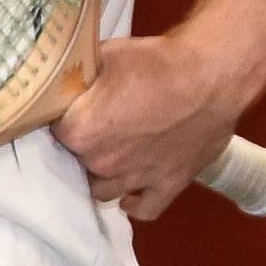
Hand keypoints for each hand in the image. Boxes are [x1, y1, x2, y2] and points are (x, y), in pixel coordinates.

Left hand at [46, 30, 257, 219]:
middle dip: (85, 146)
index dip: (63, 121)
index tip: (71, 111)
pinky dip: (136, 204)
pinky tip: (131, 194)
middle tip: (99, 126)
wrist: (213, 74)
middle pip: (78, 162)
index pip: (53, 133)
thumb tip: (64, 78)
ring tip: (112, 156)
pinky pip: (145, 209)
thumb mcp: (105, 55)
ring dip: (104, 175)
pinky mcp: (169, 185)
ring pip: (104, 190)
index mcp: (80, 133)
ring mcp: (136, 179)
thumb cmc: (158, 61)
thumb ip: (78, 76)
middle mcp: (103, 163)